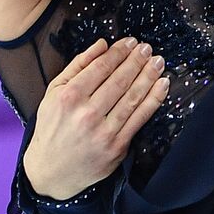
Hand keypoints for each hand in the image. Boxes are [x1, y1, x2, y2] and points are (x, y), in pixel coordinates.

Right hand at [23, 38, 168, 200]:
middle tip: (148, 49)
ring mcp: (104, 132)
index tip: (131, 42)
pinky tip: (162, 85)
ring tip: (158, 61)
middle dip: (137, 61)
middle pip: (120, 81)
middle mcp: (86, 114)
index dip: (120, 52)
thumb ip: (77, 66)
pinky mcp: (117, 146)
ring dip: (149, 76)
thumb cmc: (53, 127)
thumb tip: (102, 44)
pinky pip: (140, 118)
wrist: (51, 171)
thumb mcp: (54, 93)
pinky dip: (154, 99)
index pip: (101, 68)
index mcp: (69, 98)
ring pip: (133, 97)